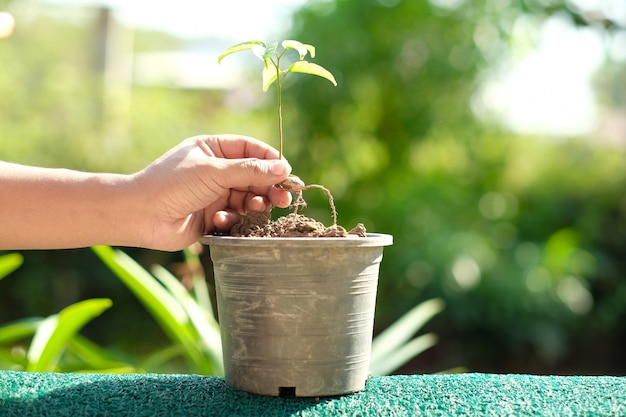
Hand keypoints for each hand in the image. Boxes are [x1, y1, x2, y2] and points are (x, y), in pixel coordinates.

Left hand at [134, 134, 291, 249]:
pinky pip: (234, 217)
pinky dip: (232, 219)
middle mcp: (216, 170)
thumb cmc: (173, 184)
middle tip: (284, 199)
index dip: (270, 160)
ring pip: (247, 198)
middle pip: (253, 176)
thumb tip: (283, 168)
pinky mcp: (211, 217)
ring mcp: (214, 194)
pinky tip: (220, 221)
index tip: (287, 173)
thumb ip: (250, 171)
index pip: (251, 150)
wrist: (140, 215)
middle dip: (268, 187)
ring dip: (255, 204)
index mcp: (213, 149)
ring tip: (260, 209)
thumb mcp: (214, 171)